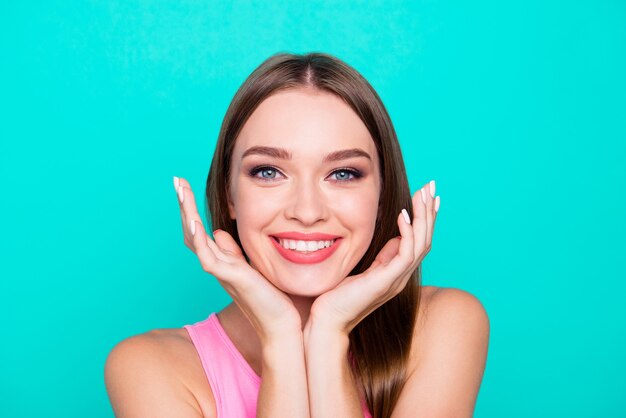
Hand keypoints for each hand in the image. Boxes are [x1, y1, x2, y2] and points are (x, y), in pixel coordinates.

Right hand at [174, 177, 301, 343]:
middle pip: (192, 231)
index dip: (191, 210)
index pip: (200, 231)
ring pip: (195, 239)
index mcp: (224, 261)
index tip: (185, 186)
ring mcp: (222, 272)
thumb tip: (220, 233)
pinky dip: (199, 238)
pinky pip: (208, 257)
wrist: (282, 326)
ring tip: (180, 190)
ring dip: (187, 213)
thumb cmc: (272, 298)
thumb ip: (236, 252)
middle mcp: (218, 265)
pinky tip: (193, 220)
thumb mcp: (254, 266)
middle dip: (184, 205)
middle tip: (176, 180)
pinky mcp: (231, 279)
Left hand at [306, 181, 439, 335]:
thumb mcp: (364, 270)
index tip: (427, 195)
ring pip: (421, 244)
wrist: (327, 321)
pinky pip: (405, 254)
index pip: (419, 241)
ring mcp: (396, 280)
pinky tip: (404, 215)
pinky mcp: (386, 282)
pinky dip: (407, 232)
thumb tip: (395, 236)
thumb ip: (382, 256)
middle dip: (429, 212)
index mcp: (396, 272)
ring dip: (423, 217)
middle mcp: (401, 276)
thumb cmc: (339, 296)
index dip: (425, 218)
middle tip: (432, 187)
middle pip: (425, 239)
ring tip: (424, 194)